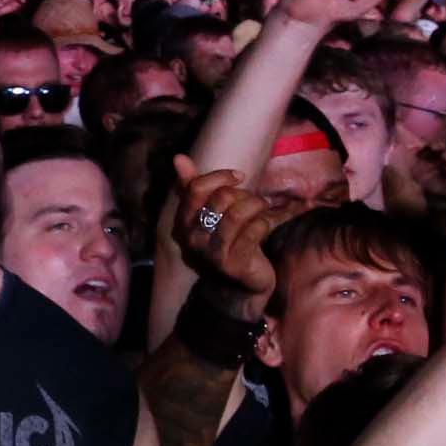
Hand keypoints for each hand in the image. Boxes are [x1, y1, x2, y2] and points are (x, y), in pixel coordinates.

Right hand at [165, 160, 289, 298]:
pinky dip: (265, 222)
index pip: (195, 188)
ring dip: (257, 205)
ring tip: (263, 207)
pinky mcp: (233, 264)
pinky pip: (254, 231)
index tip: (240, 176)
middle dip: (244, 194)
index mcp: (183, 223)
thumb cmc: (226, 243)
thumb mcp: (208, 214)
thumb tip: (178, 158)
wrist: (238, 286)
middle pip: (221, 198)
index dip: (220, 176)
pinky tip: (266, 224)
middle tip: (254, 201)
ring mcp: (212, 253)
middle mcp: (193, 239)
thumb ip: (192, 187)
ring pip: (238, 213)